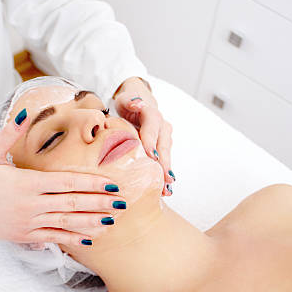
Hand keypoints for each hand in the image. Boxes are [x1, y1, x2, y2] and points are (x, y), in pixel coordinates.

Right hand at [0, 110, 124, 246]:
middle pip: (73, 204)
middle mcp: (30, 205)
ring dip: (91, 223)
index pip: (67, 183)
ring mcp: (26, 223)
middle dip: (100, 204)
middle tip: (123, 204)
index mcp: (26, 182)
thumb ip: (10, 133)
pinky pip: (52, 239)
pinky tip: (87, 240)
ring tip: (112, 222)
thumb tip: (25, 111)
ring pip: (66, 224)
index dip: (92, 184)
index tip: (112, 185)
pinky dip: (71, 239)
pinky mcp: (22, 236)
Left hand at [114, 77, 174, 195]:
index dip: (152, 143)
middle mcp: (163, 127)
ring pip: (166, 157)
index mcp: (152, 115)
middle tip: (165, 180)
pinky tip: (165, 190)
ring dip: (166, 173)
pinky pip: (164, 162)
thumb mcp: (125, 100)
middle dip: (164, 164)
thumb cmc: (127, 104)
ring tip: (166, 190)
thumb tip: (137, 103)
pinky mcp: (163, 148)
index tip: (152, 156)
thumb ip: (130, 102)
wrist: (137, 105)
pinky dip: (164, 175)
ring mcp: (165, 138)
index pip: (152, 129)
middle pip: (164, 147)